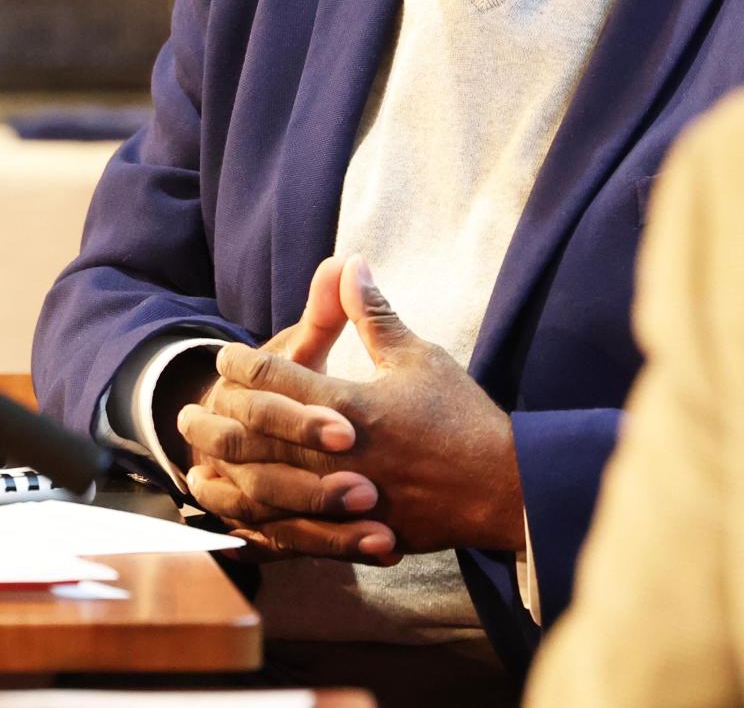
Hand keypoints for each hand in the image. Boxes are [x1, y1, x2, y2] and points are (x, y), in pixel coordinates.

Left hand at [182, 257, 524, 555]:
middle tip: (188, 410)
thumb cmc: (460, 415)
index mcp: (350, 406)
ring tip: (196, 463)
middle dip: (218, 421)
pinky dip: (252, 525)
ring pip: (261, 490)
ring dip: (223, 474)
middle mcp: (335, 456)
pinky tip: (234, 519)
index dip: (245, 365)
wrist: (498, 485)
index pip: (278, 381)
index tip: (225, 354)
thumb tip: (350, 264)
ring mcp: (339, 502)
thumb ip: (374, 314)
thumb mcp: (418, 356)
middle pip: (256, 437)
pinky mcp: (348, 536)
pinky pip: (285, 535)